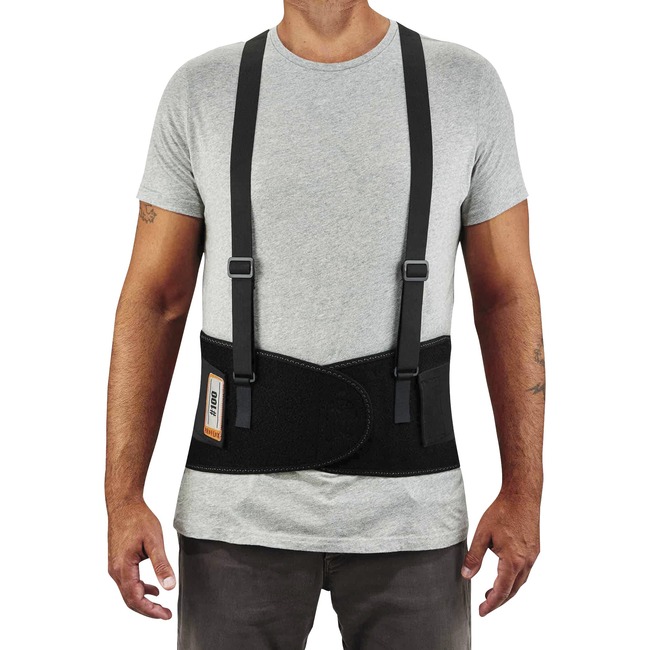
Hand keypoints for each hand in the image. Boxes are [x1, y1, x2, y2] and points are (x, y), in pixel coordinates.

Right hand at [107, 500, 175, 619]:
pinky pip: (128, 582)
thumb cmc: (138, 519)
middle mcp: (115, 571)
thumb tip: (169, 587)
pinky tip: (152, 588)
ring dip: (144, 600)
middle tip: (166, 614)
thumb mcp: (154, 541)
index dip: (151, 610)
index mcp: (123, 568)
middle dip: (148, 610)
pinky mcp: (118, 562)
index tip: (166, 615)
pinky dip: (140, 589)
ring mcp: (115, 567)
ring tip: (161, 606)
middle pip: (130, 600)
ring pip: (128, 592)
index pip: (135, 598)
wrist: (124, 505)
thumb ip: (161, 565)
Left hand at [461, 489, 539, 615]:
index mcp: (513, 560)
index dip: (492, 603)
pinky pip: (525, 571)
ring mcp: (532, 556)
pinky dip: (514, 579)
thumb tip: (467, 575)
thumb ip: (474, 556)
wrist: (522, 495)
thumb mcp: (482, 534)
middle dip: (499, 600)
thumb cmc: (502, 512)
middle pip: (513, 590)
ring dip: (507, 590)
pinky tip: (505, 574)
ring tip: (492, 593)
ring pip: (520, 581)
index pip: (502, 590)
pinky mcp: (534, 549)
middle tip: (485, 605)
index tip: (482, 611)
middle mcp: (526, 562)